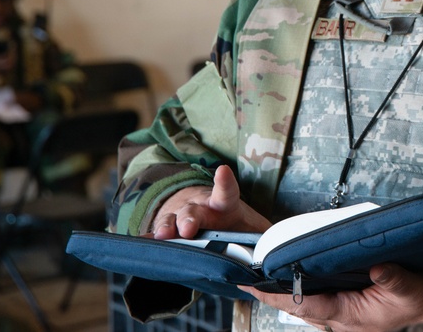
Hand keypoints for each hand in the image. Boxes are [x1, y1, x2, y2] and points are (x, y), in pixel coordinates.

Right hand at [150, 164, 270, 238]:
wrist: (201, 215)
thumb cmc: (230, 221)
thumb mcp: (251, 226)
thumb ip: (265, 237)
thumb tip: (280, 251)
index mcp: (224, 204)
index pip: (226, 190)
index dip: (224, 181)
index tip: (222, 171)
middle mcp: (199, 208)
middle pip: (193, 210)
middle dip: (189, 219)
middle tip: (188, 229)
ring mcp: (179, 217)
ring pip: (171, 220)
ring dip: (168, 227)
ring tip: (164, 235)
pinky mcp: (165, 230)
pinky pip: (155, 234)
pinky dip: (149, 238)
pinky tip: (142, 240)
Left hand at [240, 262, 422, 331]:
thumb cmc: (422, 299)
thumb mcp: (411, 288)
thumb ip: (393, 278)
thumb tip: (378, 268)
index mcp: (350, 315)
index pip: (304, 306)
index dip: (276, 295)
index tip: (252, 285)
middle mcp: (342, 320)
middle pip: (297, 307)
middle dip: (272, 294)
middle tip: (246, 277)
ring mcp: (344, 317)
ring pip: (306, 307)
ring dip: (286, 293)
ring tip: (263, 275)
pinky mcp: (349, 309)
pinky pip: (318, 302)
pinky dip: (303, 291)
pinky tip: (295, 278)